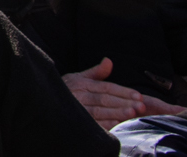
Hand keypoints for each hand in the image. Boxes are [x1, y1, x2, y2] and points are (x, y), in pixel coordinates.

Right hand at [62, 59, 181, 126]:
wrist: (45, 101)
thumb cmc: (67, 90)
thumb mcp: (79, 77)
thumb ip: (96, 72)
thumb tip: (109, 60)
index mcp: (82, 83)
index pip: (106, 87)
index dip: (123, 91)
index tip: (139, 96)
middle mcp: (79, 95)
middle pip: (105, 99)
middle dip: (124, 102)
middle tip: (141, 106)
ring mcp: (77, 109)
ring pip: (100, 111)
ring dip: (116, 112)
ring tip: (132, 114)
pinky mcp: (76, 122)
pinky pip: (92, 123)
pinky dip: (105, 124)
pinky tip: (117, 125)